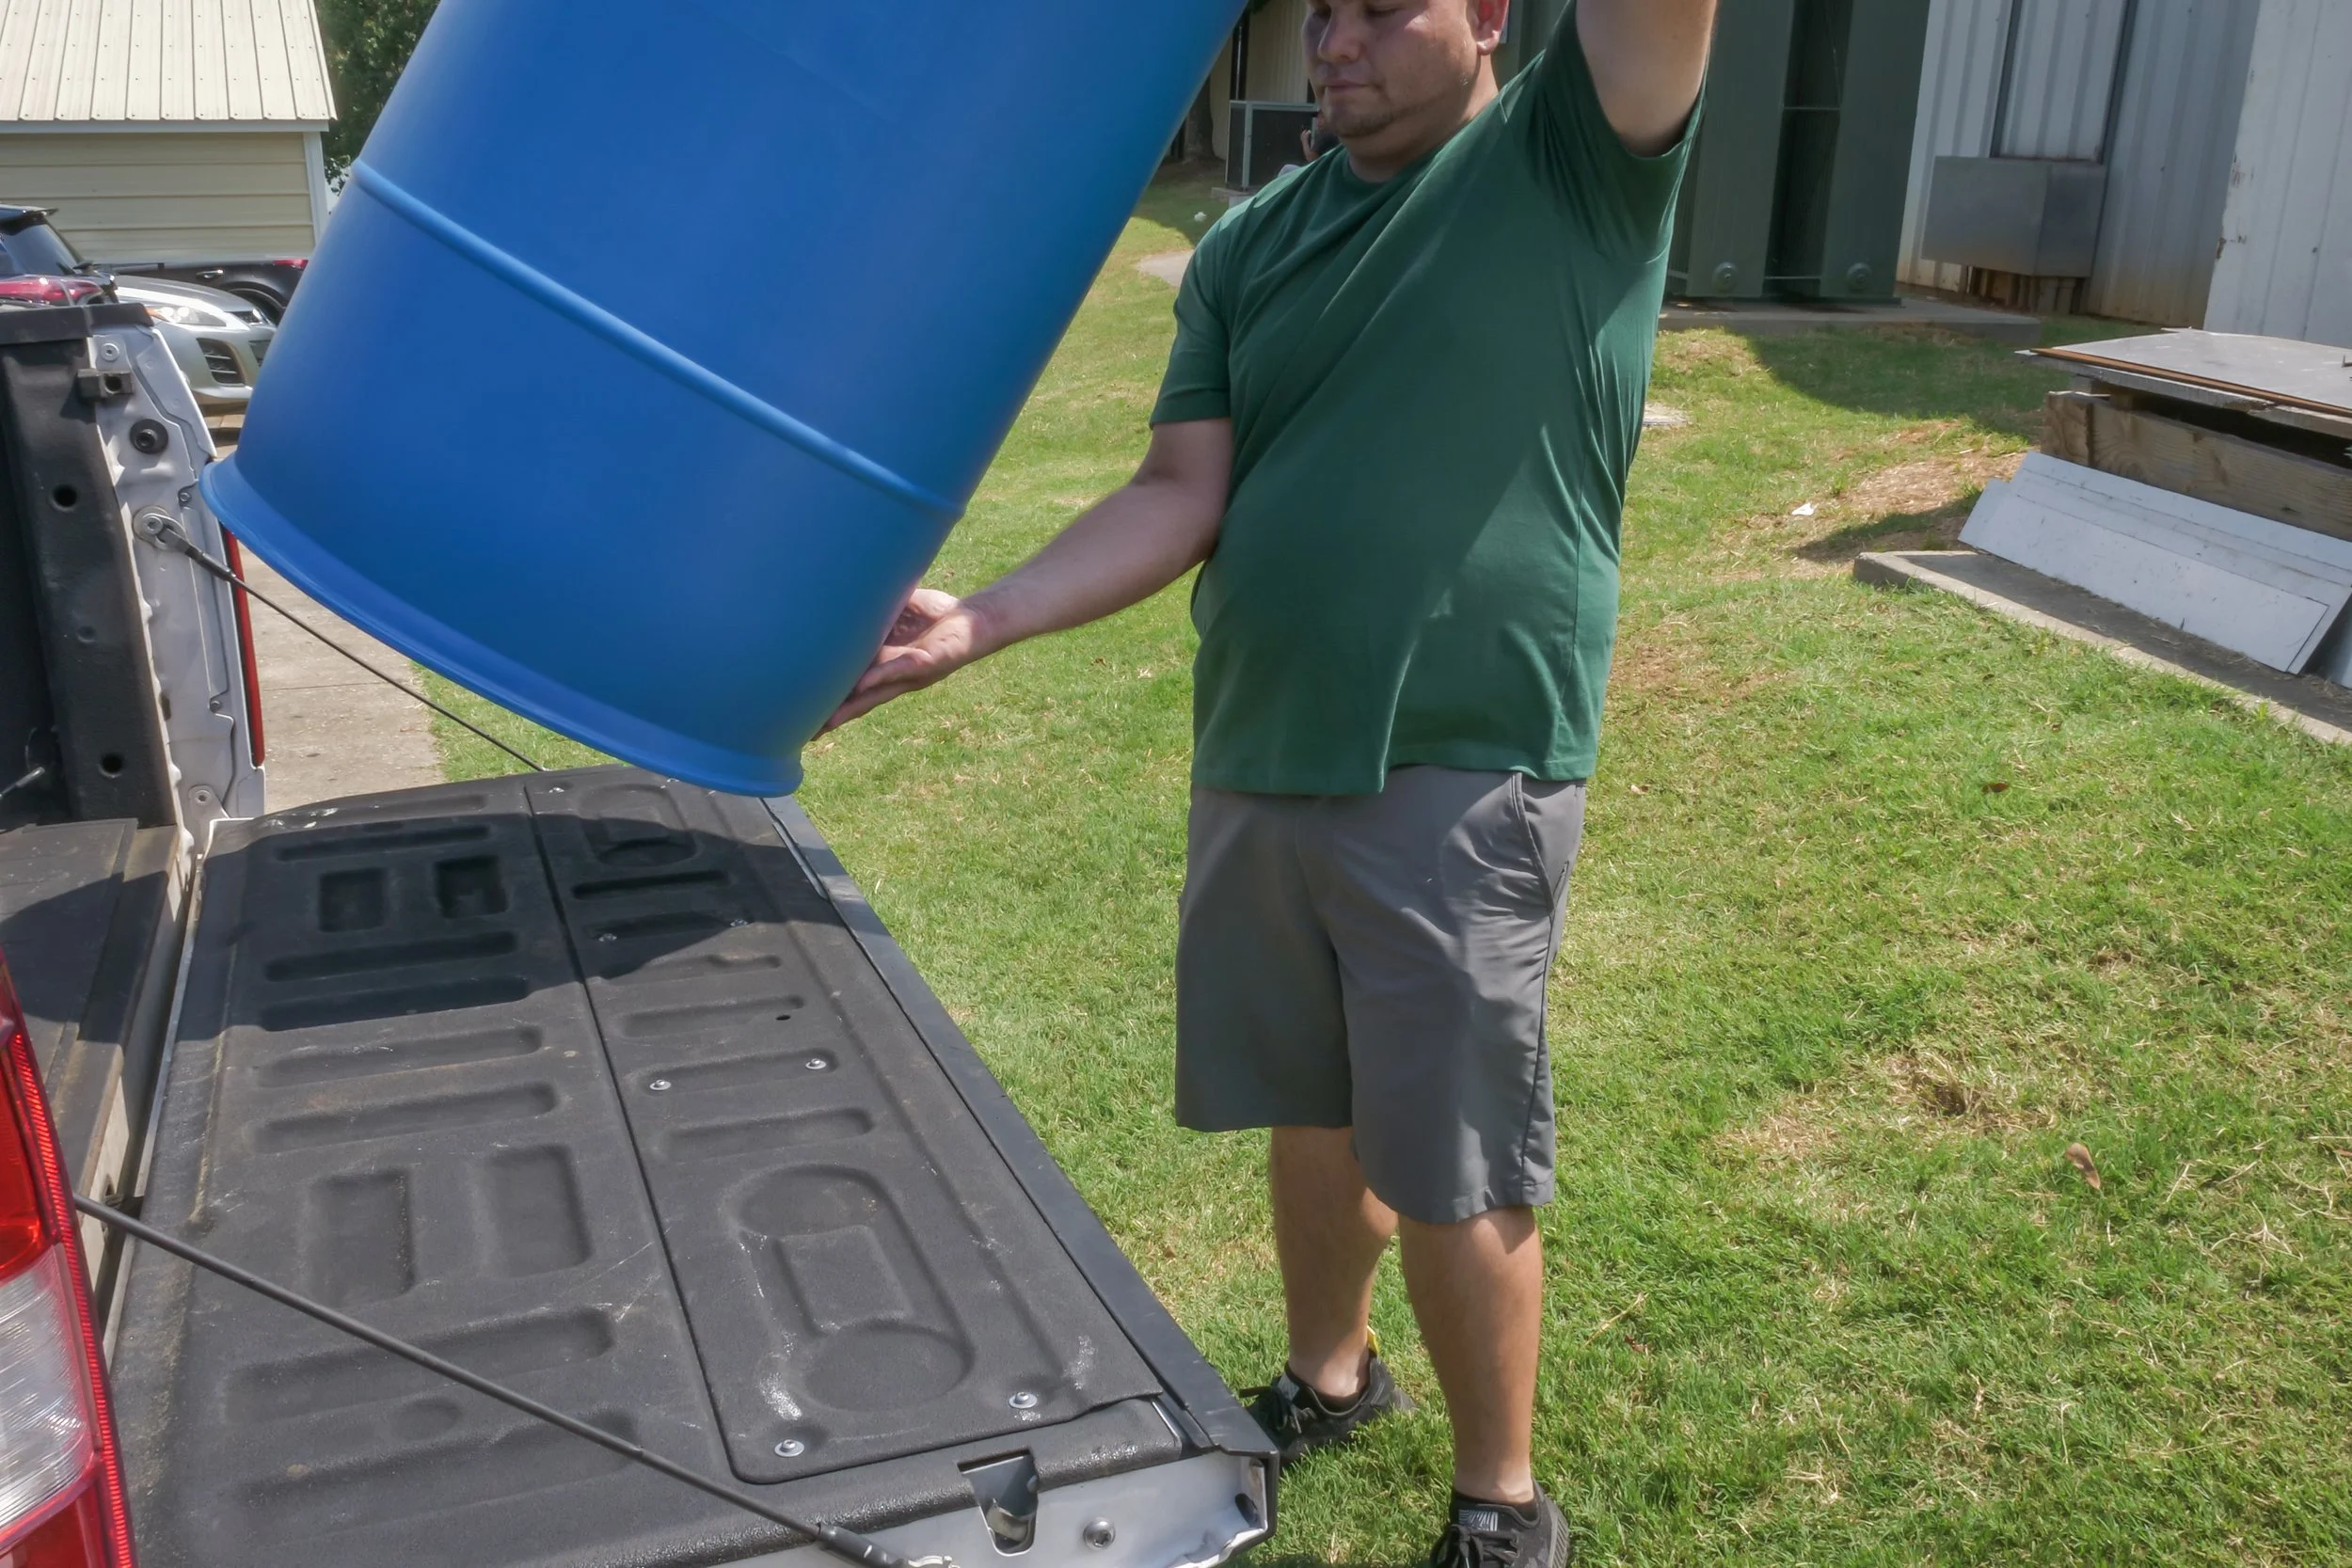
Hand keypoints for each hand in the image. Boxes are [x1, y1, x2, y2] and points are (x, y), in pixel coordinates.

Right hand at [823, 587, 990, 730]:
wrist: (974, 619)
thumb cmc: (936, 615)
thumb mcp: (896, 610)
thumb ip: (871, 608)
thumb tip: (841, 590)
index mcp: (882, 664)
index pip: (850, 687)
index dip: (828, 700)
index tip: (803, 715)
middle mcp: (892, 675)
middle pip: (857, 701)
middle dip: (832, 716)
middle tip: (807, 733)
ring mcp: (908, 673)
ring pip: (875, 695)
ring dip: (851, 707)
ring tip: (826, 723)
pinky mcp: (927, 663)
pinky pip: (900, 670)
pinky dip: (881, 677)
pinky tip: (862, 685)